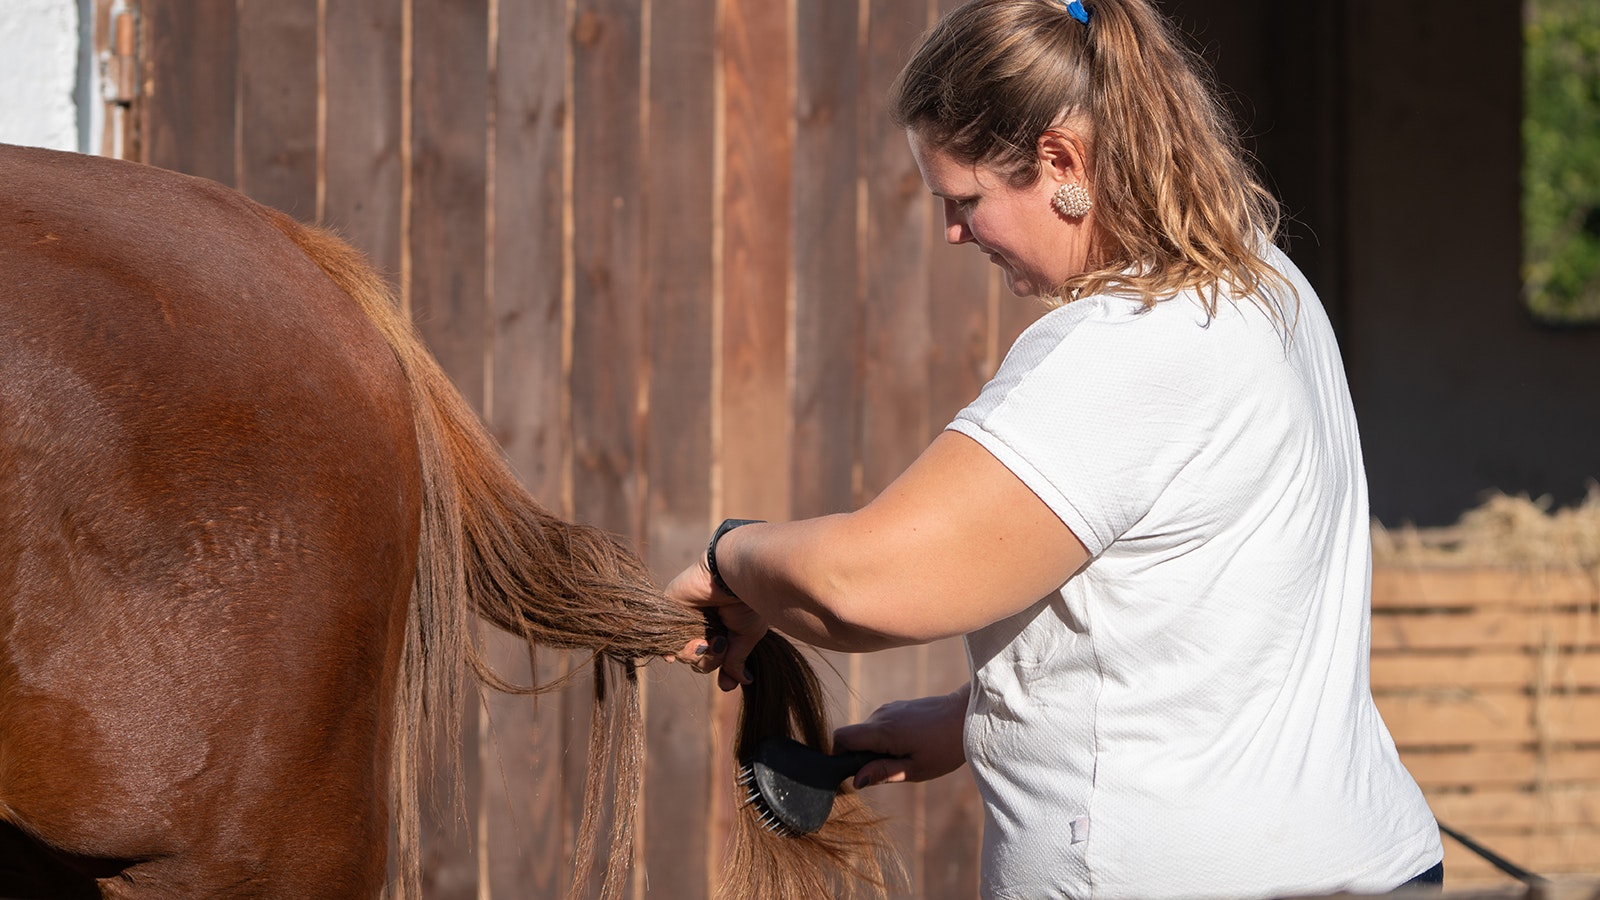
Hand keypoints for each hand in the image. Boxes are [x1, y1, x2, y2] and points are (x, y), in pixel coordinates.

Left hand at [662, 554, 769, 692]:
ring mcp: (684, 619)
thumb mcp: (747, 635)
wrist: (731, 577)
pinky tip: (679, 651)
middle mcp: (703, 625)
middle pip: (699, 660)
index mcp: (722, 628)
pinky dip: (671, 650)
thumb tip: (743, 681)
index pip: (714, 657)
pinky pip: (663, 640)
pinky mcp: (668, 611)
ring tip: (706, 640)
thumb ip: (737, 659)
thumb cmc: (746, 602)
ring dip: (695, 654)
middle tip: (720, 643)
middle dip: (710, 660)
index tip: (726, 682)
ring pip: (683, 653)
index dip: (720, 668)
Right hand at [833, 685, 968, 787]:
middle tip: (890, 769)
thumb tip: (857, 781)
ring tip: (906, 757)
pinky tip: (911, 745)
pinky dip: (886, 739)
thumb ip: (883, 773)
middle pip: (854, 736)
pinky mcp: (899, 707)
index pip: (841, 737)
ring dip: (877, 748)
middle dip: (862, 756)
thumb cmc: (945, 747)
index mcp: (882, 731)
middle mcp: (881, 715)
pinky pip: (881, 725)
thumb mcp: (915, 769)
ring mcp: (890, 708)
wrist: (967, 716)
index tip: (853, 771)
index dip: (838, 755)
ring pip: (868, 732)